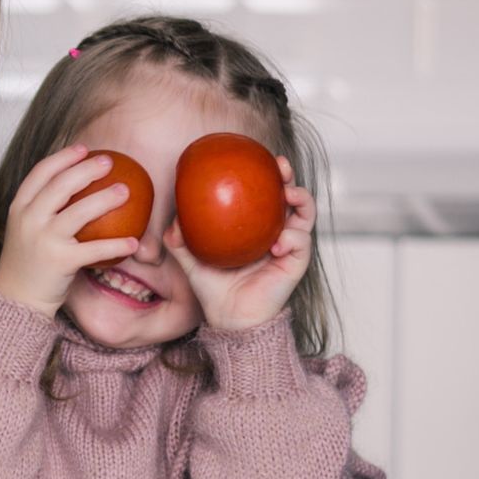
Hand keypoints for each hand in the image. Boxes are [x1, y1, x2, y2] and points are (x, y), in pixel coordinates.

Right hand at [0, 145, 140, 318]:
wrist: (16, 299)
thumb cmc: (28, 262)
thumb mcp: (25, 230)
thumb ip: (42, 209)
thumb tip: (74, 187)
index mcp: (19, 207)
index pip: (40, 173)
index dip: (63, 157)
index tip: (83, 148)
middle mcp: (29, 219)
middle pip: (60, 185)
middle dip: (87, 168)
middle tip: (109, 161)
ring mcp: (43, 239)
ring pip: (79, 211)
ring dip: (106, 198)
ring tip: (126, 191)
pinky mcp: (59, 261)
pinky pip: (94, 249)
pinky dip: (116, 245)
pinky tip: (134, 242)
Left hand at [163, 155, 314, 331]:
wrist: (230, 318)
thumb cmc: (214, 288)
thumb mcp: (192, 260)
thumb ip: (181, 240)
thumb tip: (172, 221)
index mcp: (256, 227)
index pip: (265, 194)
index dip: (266, 175)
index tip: (260, 159)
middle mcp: (276, 232)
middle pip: (291, 197)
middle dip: (290, 177)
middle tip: (280, 168)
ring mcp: (289, 246)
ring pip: (306, 215)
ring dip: (301, 201)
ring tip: (288, 197)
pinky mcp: (296, 262)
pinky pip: (301, 242)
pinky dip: (292, 237)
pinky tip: (276, 243)